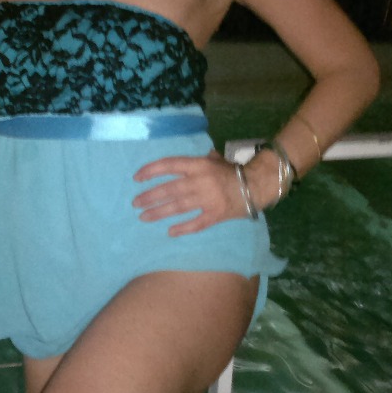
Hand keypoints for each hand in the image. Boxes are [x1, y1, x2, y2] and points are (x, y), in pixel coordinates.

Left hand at [132, 150, 246, 235]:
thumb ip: (196, 161)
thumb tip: (178, 163)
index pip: (169, 165)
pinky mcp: (215, 215)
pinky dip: (183, 228)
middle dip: (149, 196)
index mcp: (199, 165)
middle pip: (169, 189)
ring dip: (158, 212)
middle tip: (135, 203)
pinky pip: (196, 224)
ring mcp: (208, 200)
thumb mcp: (215, 159)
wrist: (256, 186)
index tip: (137, 178)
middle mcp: (201, 181)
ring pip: (178, 207)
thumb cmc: (232, 172)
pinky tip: (170, 232)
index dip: (151, 171)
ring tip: (143, 217)